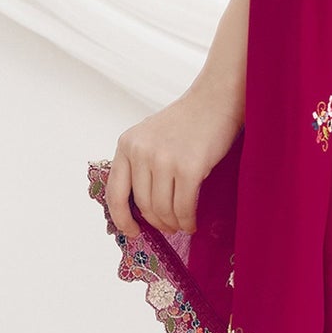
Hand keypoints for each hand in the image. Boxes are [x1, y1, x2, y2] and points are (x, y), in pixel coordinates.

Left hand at [103, 78, 242, 239]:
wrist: (216, 100)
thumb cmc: (187, 121)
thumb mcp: (151, 136)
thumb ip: (139, 164)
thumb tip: (139, 208)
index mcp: (127, 144)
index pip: (115, 193)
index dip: (122, 218)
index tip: (132, 231)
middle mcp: (140, 152)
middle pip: (144, 205)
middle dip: (157, 222)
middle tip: (169, 228)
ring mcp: (164, 160)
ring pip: (163, 209)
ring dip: (174, 223)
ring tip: (183, 224)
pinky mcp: (189, 168)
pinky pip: (184, 206)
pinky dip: (188, 220)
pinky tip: (193, 222)